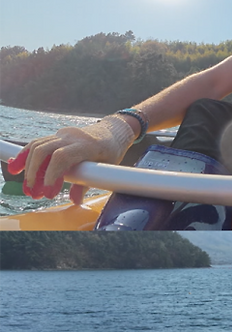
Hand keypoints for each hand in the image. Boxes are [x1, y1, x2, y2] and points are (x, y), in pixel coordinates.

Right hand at [6, 117, 136, 204]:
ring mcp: (63, 135)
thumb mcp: (107, 167)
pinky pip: (38, 143)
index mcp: (86, 145)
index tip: (47, 192)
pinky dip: (26, 155)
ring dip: (28, 166)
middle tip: (33, 193)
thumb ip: (89, 182)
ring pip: (38, 145)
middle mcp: (71, 137)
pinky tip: (16, 166)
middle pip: (44, 150)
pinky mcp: (57, 136)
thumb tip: (75, 200)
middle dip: (34, 173)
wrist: (114, 130)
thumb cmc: (112, 150)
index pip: (61, 157)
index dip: (51, 174)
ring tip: (27, 187)